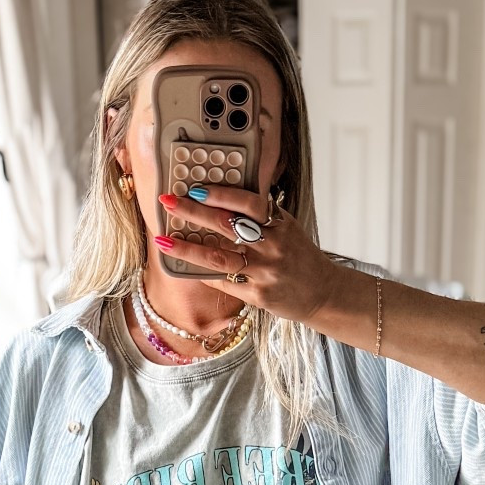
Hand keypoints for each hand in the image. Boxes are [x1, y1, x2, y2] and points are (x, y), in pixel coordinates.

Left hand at [153, 186, 354, 326]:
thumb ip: (261, 215)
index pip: (249, 203)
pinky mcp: (258, 295)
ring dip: (186, 248)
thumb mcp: (287, 228)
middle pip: (227, 225)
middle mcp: (273, 246)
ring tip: (162, 240)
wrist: (323, 293)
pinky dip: (203, 273)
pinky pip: (224, 282)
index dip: (221, 194)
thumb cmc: (299, 257)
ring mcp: (265, 272)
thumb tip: (223, 198)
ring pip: (218, 257)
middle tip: (167, 202)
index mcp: (280, 223)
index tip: (196, 188)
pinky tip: (184, 267)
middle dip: (193, 212)